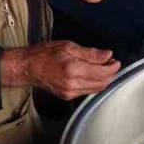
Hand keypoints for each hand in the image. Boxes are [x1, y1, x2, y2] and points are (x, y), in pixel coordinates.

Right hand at [0, 41, 120, 100]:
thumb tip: (108, 55)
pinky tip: (91, 74)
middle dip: (110, 74)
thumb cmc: (44, 54)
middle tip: (111, 62)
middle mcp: (72, 84)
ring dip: (103, 79)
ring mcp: (69, 93)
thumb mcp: (68, 46)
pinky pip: (86, 91)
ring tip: (102, 67)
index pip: (102, 73)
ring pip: (95, 89)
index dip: (113, 67)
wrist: (27, 68)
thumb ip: (90, 53)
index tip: (116, 60)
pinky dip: (93, 84)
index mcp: (73, 69)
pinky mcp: (67, 96)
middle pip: (101, 83)